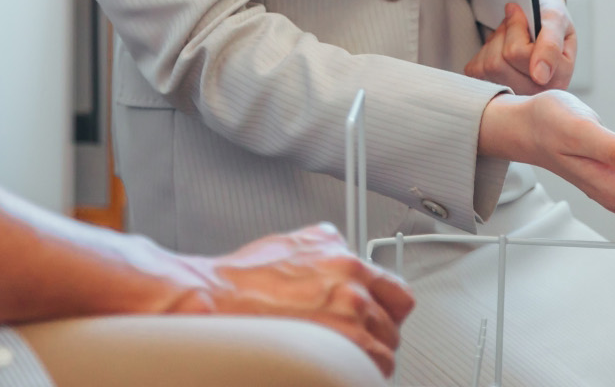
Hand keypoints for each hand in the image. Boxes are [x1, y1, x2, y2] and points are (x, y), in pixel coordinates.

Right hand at [166, 223, 415, 375]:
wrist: (214, 298)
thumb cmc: (244, 276)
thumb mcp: (295, 241)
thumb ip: (329, 244)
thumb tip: (341, 247)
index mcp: (348, 263)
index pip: (399, 296)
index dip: (389, 311)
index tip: (381, 319)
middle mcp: (353, 295)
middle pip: (391, 330)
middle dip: (375, 336)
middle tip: (355, 341)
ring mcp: (343, 330)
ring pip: (380, 358)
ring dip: (365, 359)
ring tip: (340, 358)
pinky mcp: (325, 357)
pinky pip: (358, 374)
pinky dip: (351, 374)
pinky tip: (330, 368)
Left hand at [463, 0, 575, 92]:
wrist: (539, 20)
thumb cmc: (548, 20)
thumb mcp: (556, 20)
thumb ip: (551, 45)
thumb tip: (540, 75)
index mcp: (558, 78)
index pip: (518, 54)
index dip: (515, 28)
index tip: (519, 11)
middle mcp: (537, 93)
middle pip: (499, 63)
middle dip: (505, 34)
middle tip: (517, 23)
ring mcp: (515, 95)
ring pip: (489, 66)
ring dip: (496, 42)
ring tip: (511, 36)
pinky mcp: (494, 92)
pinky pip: (477, 70)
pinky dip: (486, 51)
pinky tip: (502, 48)